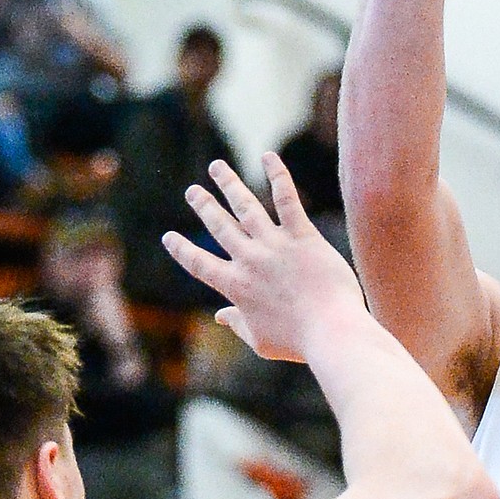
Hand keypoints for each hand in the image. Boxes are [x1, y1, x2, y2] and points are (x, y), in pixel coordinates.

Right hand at [162, 154, 365, 360]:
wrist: (331, 332)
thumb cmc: (297, 342)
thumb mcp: (260, 340)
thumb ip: (238, 324)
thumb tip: (221, 317)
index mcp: (236, 288)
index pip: (199, 264)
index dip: (181, 250)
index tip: (169, 236)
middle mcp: (250, 261)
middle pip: (219, 227)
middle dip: (203, 207)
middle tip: (192, 191)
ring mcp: (275, 245)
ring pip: (246, 206)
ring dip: (228, 184)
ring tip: (217, 167)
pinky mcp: (302, 236)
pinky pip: (286, 199)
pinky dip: (277, 176)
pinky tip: (268, 157)